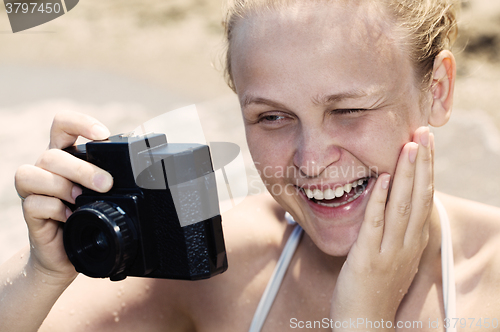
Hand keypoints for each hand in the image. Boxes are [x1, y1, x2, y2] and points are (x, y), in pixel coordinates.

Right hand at [14, 111, 113, 282]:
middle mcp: (47, 169)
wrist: (66, 254)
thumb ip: (112, 178)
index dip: (79, 123)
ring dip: (63, 185)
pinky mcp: (30, 211)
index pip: (63, 125)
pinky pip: (34, 203)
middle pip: (52, 154)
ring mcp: (35, 189)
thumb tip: (145, 173)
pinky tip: (69, 216)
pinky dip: (55, 209)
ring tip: (80, 199)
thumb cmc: (87, 218)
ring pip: (34, 172)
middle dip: (82, 168)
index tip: (102, 135)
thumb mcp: (105, 195)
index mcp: (66, 156)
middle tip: (106, 184)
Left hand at [331, 126, 433, 327]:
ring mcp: (389, 252)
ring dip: (407, 175)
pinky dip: (380, 201)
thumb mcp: (394, 258)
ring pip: (402, 207)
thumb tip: (395, 204)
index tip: (426, 144)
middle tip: (424, 133)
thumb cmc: (375, 289)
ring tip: (410, 146)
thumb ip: (397, 232)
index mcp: (413, 242)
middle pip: (419, 197)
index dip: (427, 171)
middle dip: (422, 164)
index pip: (425, 199)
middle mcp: (406, 244)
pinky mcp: (367, 259)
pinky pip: (375, 226)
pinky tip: (383, 179)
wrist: (364, 325)